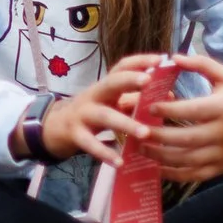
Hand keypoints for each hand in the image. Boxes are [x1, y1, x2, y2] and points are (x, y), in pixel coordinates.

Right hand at [22, 61, 156, 168]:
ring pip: (105, 116)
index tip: (160, 60)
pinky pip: (91, 144)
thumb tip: (170, 96)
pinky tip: (120, 162)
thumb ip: (136, 100)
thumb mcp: (111, 104)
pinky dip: (105, 153)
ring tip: (145, 133)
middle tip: (148, 81)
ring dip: (126, 123)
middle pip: (111, 83)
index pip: (122, 67)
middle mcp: (94, 96)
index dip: (140, 61)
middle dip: (130, 80)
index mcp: (105, 87)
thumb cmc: (91, 114)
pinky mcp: (75, 134)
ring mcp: (83, 114)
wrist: (53, 128)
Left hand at [143, 53, 222, 183]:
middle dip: (158, 136)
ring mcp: (221, 154)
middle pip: (186, 139)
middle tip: (136, 130)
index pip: (193, 110)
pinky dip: (171, 173)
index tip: (148, 106)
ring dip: (160, 156)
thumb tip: (173, 57)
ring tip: (139, 147)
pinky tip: (154, 165)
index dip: (169, 110)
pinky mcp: (219, 169)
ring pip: (186, 160)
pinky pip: (192, 175)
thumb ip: (201, 64)